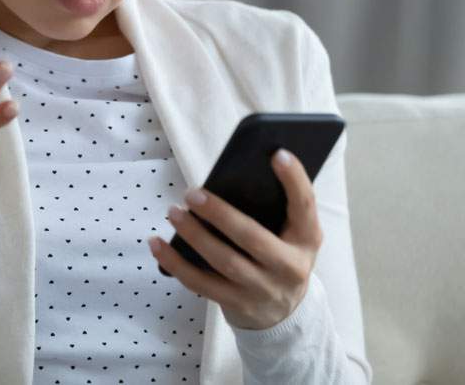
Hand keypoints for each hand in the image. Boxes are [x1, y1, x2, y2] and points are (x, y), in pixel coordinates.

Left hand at [147, 149, 322, 329]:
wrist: (283, 311)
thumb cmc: (280, 253)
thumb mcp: (292, 233)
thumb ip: (276, 207)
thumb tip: (236, 173)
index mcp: (307, 239)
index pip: (305, 206)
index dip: (294, 179)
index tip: (277, 153)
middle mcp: (290, 267)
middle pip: (252, 238)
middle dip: (219, 214)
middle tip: (192, 193)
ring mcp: (263, 290)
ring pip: (223, 261)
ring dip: (193, 235)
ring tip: (174, 212)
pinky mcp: (237, 305)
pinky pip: (200, 284)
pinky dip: (175, 262)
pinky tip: (157, 244)